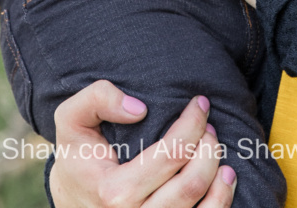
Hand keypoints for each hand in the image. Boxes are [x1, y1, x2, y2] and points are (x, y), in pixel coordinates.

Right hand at [50, 80, 236, 206]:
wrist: (73, 197)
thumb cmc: (79, 154)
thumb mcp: (72, 118)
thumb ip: (97, 99)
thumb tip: (139, 109)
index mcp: (114, 190)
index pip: (170, 154)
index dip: (192, 124)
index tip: (200, 104)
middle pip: (191, 183)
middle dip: (208, 145)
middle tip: (208, 124)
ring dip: (218, 172)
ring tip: (216, 145)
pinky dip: (221, 200)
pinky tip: (224, 177)